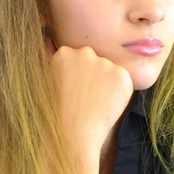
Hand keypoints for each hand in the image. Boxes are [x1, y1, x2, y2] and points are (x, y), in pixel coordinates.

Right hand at [44, 34, 133, 151]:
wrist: (77, 132)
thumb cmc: (61, 113)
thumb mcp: (51, 84)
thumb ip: (59, 65)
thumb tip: (49, 41)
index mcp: (64, 54)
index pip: (79, 58)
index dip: (79, 76)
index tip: (76, 90)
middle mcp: (84, 53)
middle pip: (95, 61)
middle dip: (94, 76)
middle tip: (88, 98)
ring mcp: (104, 62)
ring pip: (110, 70)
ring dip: (107, 84)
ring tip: (96, 103)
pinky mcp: (121, 74)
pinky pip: (123, 80)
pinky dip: (119, 92)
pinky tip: (107, 104)